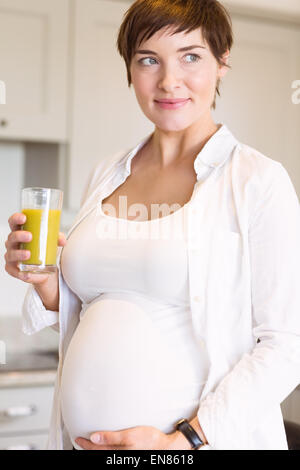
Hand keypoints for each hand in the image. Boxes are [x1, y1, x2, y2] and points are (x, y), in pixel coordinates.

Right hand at [5, 212, 65, 284]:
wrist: (44, 268)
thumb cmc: (42, 249)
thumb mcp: (51, 241)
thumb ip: (57, 238)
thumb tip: (62, 240)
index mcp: (20, 232)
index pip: (14, 222)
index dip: (16, 218)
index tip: (24, 218)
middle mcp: (13, 243)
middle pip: (12, 237)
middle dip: (19, 235)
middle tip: (30, 236)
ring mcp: (12, 256)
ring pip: (11, 254)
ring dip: (19, 253)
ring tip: (28, 254)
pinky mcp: (13, 269)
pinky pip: (13, 271)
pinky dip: (19, 273)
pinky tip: (26, 273)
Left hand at [75, 425, 191, 450]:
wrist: (165, 448)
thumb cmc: (150, 440)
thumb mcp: (130, 436)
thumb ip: (111, 438)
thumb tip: (94, 438)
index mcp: (118, 452)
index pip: (96, 449)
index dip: (85, 444)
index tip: (77, 438)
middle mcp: (120, 456)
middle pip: (100, 454)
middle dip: (89, 448)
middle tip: (79, 441)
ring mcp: (125, 457)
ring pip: (106, 455)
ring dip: (96, 450)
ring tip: (90, 444)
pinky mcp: (129, 455)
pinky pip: (114, 454)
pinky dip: (106, 451)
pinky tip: (106, 447)